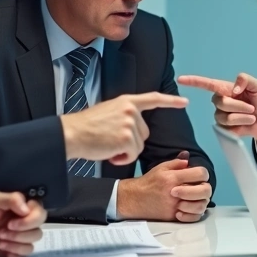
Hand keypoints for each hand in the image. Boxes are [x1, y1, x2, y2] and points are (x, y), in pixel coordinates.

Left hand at [0, 191, 46, 256]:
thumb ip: (11, 199)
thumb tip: (27, 209)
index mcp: (22, 207)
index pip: (40, 211)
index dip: (30, 219)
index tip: (12, 222)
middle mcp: (25, 222)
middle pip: (39, 227)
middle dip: (23, 231)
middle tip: (5, 230)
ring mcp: (22, 237)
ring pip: (34, 241)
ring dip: (17, 241)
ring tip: (0, 239)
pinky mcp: (17, 251)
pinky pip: (27, 253)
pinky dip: (15, 251)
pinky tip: (3, 248)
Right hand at [61, 92, 187, 164]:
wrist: (70, 134)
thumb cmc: (85, 127)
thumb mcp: (108, 111)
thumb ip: (124, 114)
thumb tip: (135, 126)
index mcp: (126, 101)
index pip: (153, 98)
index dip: (170, 101)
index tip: (185, 102)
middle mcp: (130, 109)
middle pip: (145, 133)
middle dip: (132, 142)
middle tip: (111, 142)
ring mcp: (129, 123)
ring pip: (139, 145)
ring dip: (125, 151)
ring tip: (107, 146)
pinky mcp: (126, 138)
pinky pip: (133, 154)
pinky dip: (122, 159)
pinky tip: (109, 153)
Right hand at [117, 156, 211, 221]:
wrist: (134, 199)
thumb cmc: (149, 183)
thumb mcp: (161, 168)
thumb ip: (176, 163)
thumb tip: (188, 157)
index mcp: (173, 178)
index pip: (200, 173)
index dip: (203, 173)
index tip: (198, 176)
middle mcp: (175, 192)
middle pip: (204, 190)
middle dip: (204, 187)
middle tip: (199, 187)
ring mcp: (175, 206)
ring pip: (201, 205)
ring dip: (201, 200)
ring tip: (194, 198)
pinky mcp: (173, 217)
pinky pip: (193, 218)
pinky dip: (195, 213)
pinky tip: (189, 207)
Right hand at [177, 73, 256, 154]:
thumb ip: (246, 80)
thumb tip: (233, 89)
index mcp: (225, 89)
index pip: (206, 84)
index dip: (193, 81)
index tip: (180, 79)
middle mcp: (220, 102)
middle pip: (221, 102)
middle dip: (239, 105)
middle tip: (252, 107)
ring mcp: (221, 116)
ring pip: (225, 116)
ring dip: (242, 115)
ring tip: (252, 115)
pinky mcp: (224, 129)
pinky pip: (228, 127)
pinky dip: (242, 124)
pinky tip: (247, 123)